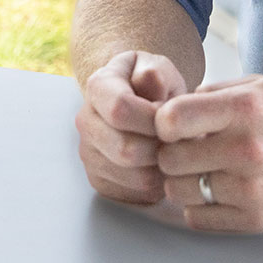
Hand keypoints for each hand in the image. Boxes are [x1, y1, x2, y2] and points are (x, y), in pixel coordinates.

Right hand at [75, 50, 188, 204]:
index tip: (171, 116)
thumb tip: (152, 91)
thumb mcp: (159, 67)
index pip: (120, 109)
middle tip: (176, 138)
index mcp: (98, 87)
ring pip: (134, 177)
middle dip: (160, 147)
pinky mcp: (99, 180)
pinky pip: (134, 195)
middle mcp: (87, 122)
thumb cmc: (153, 84)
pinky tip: (161, 164)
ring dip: (162, 168)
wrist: (142, 101)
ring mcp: (90, 154)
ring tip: (171, 150)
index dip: (152, 118)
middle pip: (125, 150)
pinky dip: (156, 185)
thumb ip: (156, 73)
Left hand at [153, 74, 262, 231]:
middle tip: (186, 149)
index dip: (163, 122)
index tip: (174, 124)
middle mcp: (248, 149)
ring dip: (183, 181)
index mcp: (247, 108)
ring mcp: (253, 189)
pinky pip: (198, 219)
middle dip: (171, 153)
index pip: (171, 119)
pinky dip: (200, 206)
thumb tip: (168, 109)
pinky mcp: (258, 220)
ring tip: (202, 170)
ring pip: (179, 191)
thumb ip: (214, 93)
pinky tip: (218, 190)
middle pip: (169, 159)